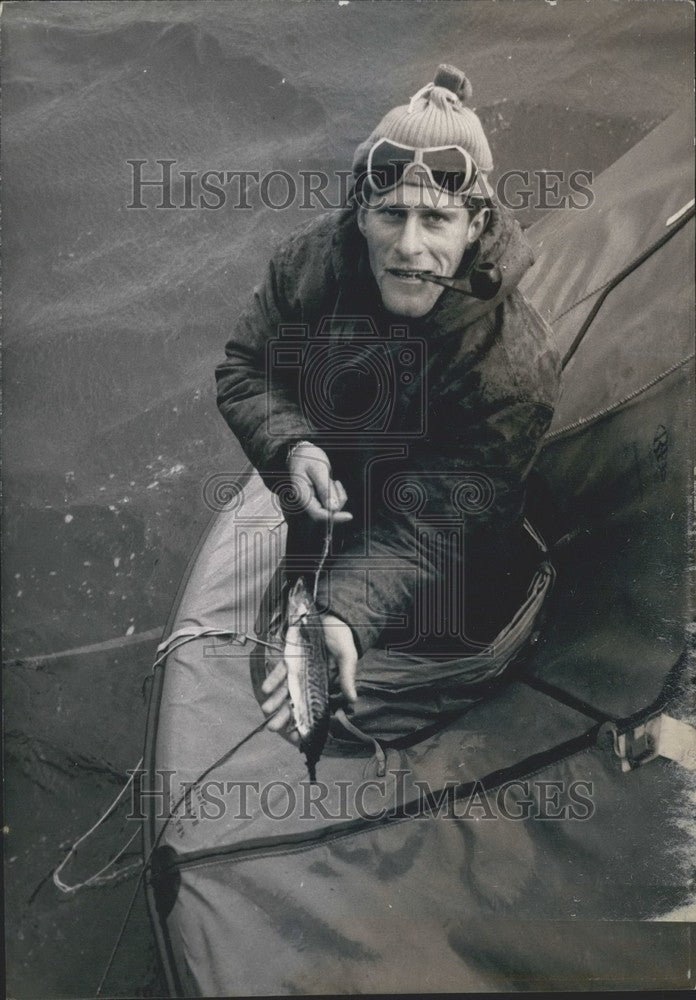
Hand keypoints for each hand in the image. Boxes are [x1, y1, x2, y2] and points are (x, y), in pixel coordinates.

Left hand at [260, 612, 357, 734]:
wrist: (332, 616)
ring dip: (275, 700)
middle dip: (284, 716)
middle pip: (294, 702)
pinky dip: (273, 679)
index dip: (304, 721)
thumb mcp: (347, 657)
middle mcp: (308, 680)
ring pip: (284, 689)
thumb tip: (353, 700)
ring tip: (266, 711)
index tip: (297, 736)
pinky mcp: (289, 658)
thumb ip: (347, 677)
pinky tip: (266, 688)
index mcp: (323, 685)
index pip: (312, 707)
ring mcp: (297, 670)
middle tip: (273, 728)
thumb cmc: (342, 638)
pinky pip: (279, 671)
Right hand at [287, 442, 351, 523]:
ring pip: (332, 507)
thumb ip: (324, 489)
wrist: (300, 453)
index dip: (334, 517)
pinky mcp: (318, 499)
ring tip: (332, 480)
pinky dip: (337, 494)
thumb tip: (333, 508)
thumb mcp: (317, 469)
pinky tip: (333, 482)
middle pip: (327, 512)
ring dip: (338, 495)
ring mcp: (312, 501)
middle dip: (338, 500)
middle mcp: (306, 501)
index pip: (318, 514)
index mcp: (302, 495)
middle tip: (335, 482)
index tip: (349, 516)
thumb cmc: (307, 457)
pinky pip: (332, 502)